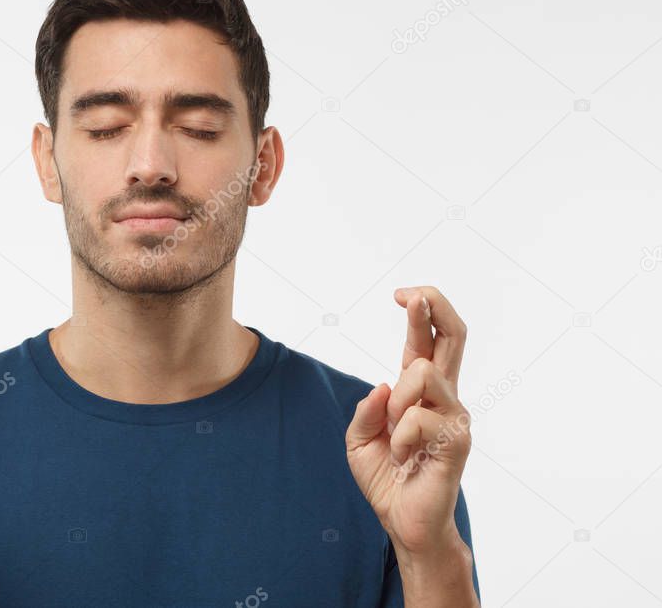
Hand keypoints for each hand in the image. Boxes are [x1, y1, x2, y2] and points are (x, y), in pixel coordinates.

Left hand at [345, 286, 471, 555]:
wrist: (403, 523)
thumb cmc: (387, 479)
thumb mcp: (360, 440)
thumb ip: (367, 410)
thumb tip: (384, 385)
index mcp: (420, 393)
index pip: (427, 341)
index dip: (422, 311)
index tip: (402, 293)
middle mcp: (444, 397)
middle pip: (454, 336)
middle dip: (434, 307)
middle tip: (410, 295)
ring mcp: (454, 416)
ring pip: (421, 374)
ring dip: (396, 405)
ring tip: (396, 439)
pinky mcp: (457, 441)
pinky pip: (416, 419)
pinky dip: (397, 439)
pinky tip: (404, 460)